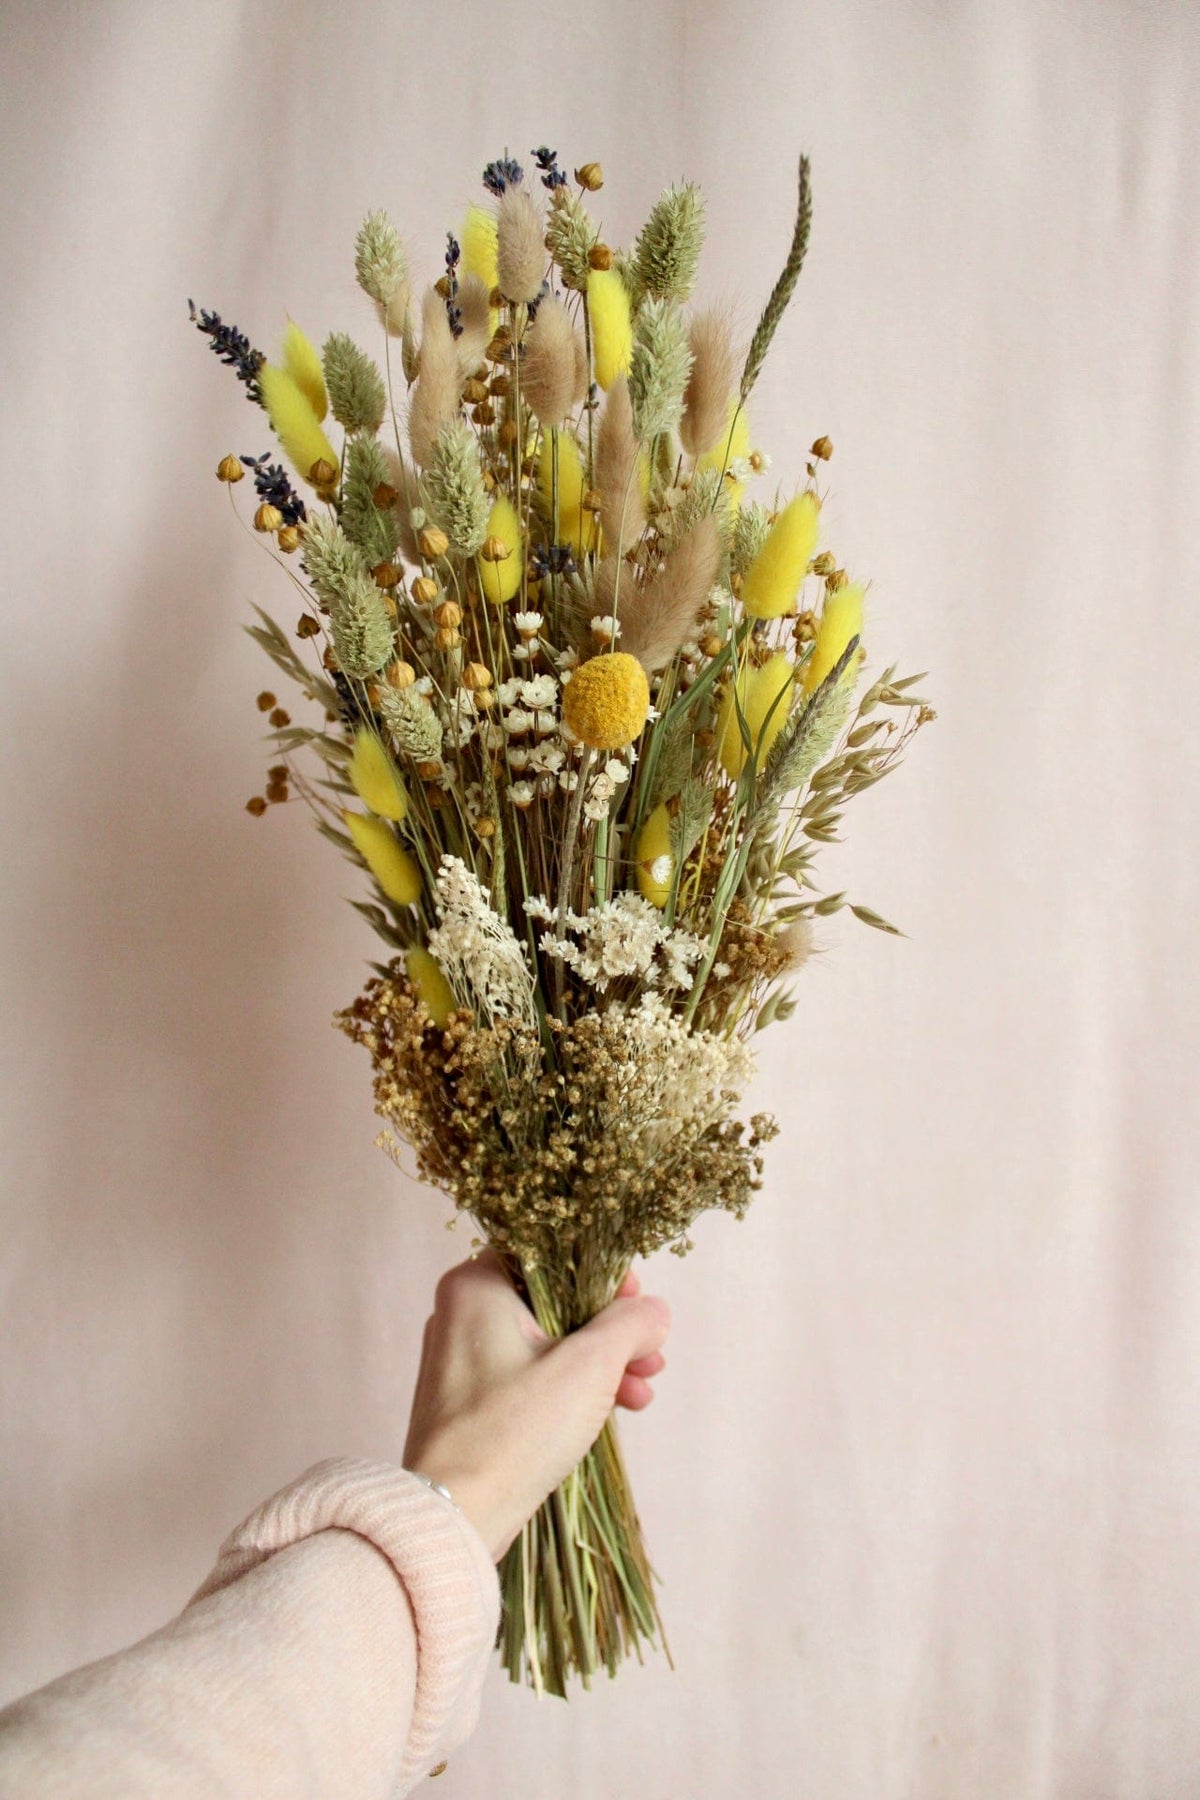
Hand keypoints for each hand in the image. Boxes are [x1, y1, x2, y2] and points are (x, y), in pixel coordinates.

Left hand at [402, 1252, 669, 1559]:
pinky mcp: (472, 1401)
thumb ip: (629, 1325)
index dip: (604, 1275)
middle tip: (651, 1357)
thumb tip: (654, 1311)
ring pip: (549, 1341)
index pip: (553, 1252)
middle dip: (612, 1330)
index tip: (638, 1305)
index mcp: (476, 1286)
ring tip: (641, 1393)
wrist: (453, 1517)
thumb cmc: (514, 1431)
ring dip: (601, 1363)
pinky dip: (572, 1387)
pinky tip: (613, 1410)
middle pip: (556, 1300)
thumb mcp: (587, 1367)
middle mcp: (461, 1312)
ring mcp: (463, 1359)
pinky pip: (532, 1375)